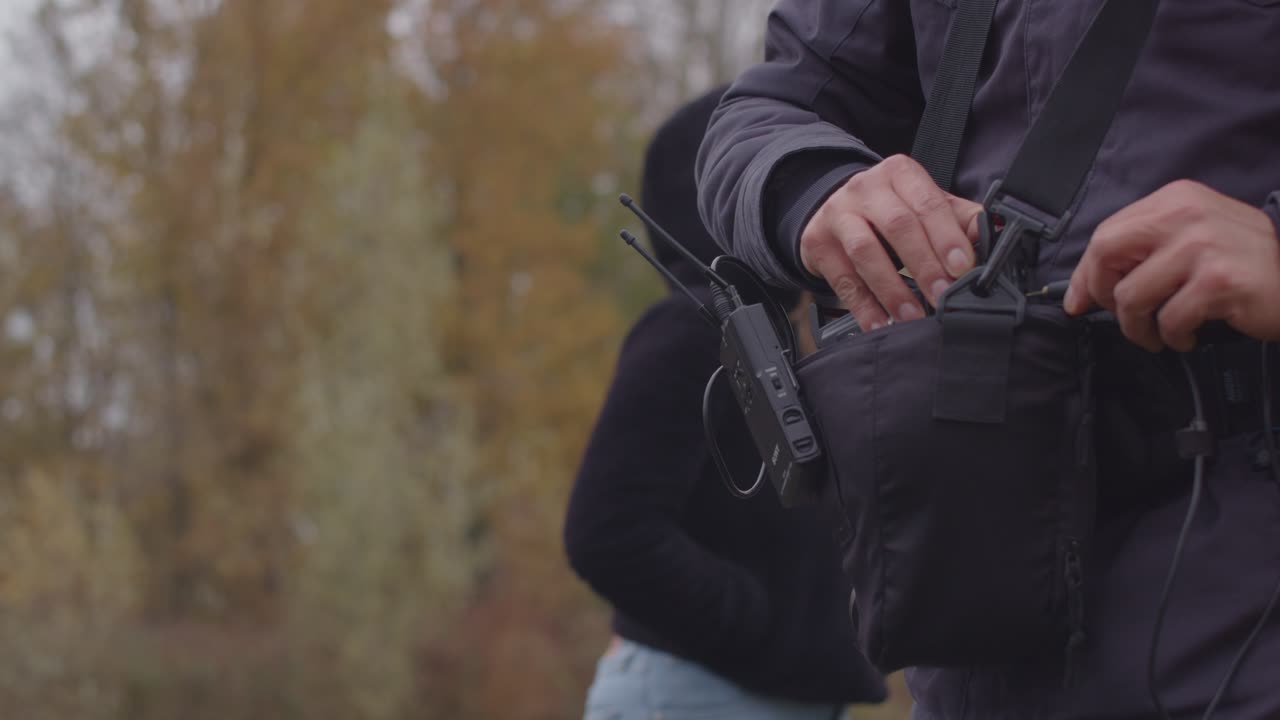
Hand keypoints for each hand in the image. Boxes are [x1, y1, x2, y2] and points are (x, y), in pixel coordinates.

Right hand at [799, 154, 982, 330]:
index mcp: (900, 173)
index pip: (927, 203)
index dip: (946, 237)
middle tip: (943, 296)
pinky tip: (880, 324)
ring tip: (912, 316)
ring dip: (892, 288)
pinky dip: (863, 306)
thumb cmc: (890, 211)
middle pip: (897, 225)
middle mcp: (866, 188)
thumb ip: (959, 219)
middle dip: (924, 264)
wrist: (836, 208)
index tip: (963, 268)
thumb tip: (993, 238)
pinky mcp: (817, 242)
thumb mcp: (924, 205)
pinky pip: (842, 279)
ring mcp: (837, 214)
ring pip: (865, 251)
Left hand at [1064, 180, 1279, 351]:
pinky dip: (1172, 337)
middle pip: (1106, 254)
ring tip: (1157, 334)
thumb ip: (1145, 249)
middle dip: (1101, 294)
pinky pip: (1169, 319)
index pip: (1107, 233)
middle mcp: (1187, 215)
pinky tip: (1187, 335)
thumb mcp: (1193, 237)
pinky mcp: (1218, 281)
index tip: (1079, 301)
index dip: (1086, 273)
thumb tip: (1084, 288)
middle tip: (1121, 316)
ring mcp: (1203, 246)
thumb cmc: (1242, 264)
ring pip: (1131, 295)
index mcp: (1176, 199)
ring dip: (1138, 327)